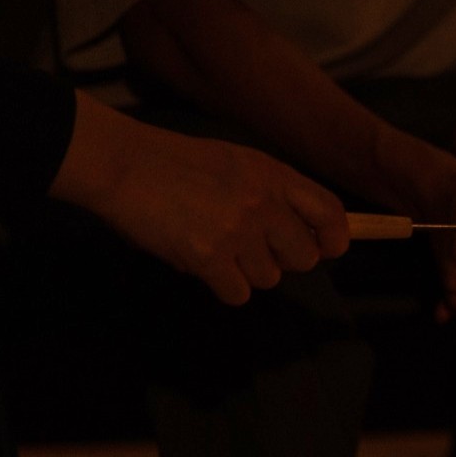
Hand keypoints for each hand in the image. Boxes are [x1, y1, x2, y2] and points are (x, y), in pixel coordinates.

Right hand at [51, 98, 347, 304]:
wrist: (121, 164)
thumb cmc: (173, 163)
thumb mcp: (236, 162)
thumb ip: (271, 192)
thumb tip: (300, 232)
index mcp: (272, 175)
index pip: (329, 211)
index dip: (333, 236)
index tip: (327, 248)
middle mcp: (263, 203)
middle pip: (304, 258)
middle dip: (282, 260)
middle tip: (251, 249)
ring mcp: (237, 231)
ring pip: (269, 279)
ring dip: (245, 271)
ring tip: (214, 246)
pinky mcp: (209, 257)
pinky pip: (238, 294)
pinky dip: (222, 286)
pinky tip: (200, 261)